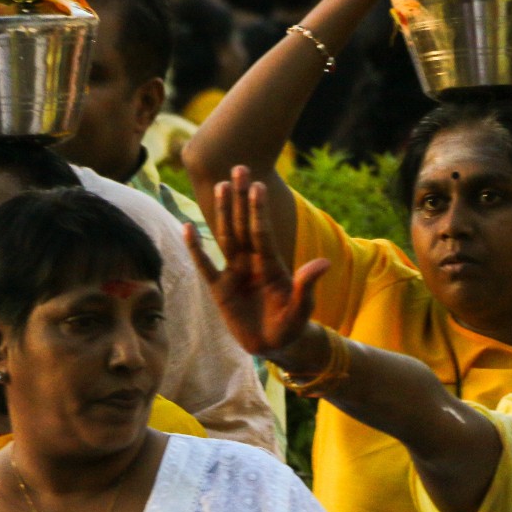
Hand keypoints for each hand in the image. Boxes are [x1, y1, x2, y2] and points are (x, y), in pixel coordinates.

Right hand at [185, 166, 329, 356]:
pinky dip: (195, 248)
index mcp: (271, 264)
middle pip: (243, 226)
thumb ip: (307, 285)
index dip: (258, 211)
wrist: (276, 344)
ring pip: (226, 237)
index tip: (257, 185)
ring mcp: (234, 273)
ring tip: (220, 185)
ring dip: (222, 212)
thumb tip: (324, 263)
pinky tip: (187, 227)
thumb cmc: (292, 323)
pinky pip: (205, 265)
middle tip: (239, 167)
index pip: (262, 232)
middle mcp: (252, 262)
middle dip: (241, 199)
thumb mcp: (303, 307)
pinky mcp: (220, 289)